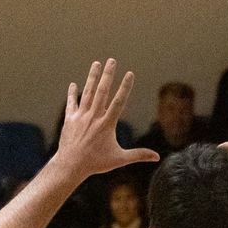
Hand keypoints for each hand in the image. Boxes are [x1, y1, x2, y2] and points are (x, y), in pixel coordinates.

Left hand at [51, 59, 157, 179]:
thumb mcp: (119, 159)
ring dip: (92, 77)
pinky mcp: (70, 120)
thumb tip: (157, 157)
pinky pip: (72, 103)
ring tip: (96, 63)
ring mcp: (81, 117)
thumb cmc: (96, 163)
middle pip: (102, 91)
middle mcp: (94, 117)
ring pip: (87, 93)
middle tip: (112, 60)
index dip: (125, 87)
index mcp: (107, 124)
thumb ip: (138, 155)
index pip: (119, 102)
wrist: (70, 166)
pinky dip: (73, 94)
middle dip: (108, 74)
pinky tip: (73, 84)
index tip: (130, 73)